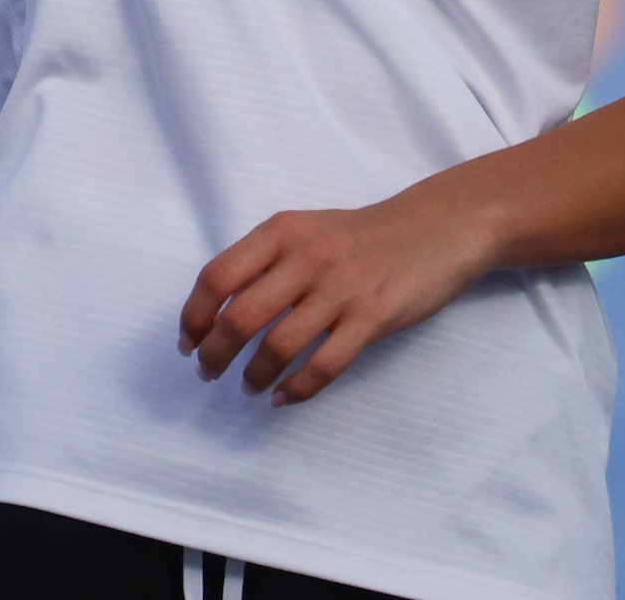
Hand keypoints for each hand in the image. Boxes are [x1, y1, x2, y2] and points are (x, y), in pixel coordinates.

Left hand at [179, 190, 495, 406]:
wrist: (436, 227)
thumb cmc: (362, 235)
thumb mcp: (307, 230)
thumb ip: (265, 261)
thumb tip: (216, 311)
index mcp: (283, 231)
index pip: (218, 277)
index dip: (194, 316)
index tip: (188, 342)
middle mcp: (307, 257)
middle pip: (240, 317)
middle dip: (215, 355)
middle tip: (209, 372)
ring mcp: (342, 288)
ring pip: (278, 347)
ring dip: (253, 376)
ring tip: (248, 387)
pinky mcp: (373, 317)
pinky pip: (324, 365)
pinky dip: (296, 389)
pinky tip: (282, 397)